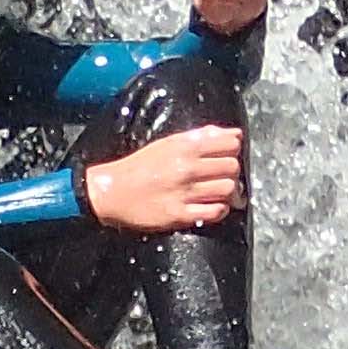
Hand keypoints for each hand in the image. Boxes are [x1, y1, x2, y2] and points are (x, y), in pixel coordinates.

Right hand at [83, 125, 243, 232]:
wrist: (112, 191)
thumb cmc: (141, 166)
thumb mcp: (168, 143)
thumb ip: (201, 137)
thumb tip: (234, 134)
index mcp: (185, 147)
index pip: (230, 143)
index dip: (233, 149)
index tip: (227, 155)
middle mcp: (187, 168)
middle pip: (232, 166)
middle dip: (232, 171)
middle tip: (222, 176)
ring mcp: (184, 192)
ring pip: (228, 189)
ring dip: (229, 192)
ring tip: (218, 192)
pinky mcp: (180, 214)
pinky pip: (215, 211)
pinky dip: (220, 209)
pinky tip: (211, 205)